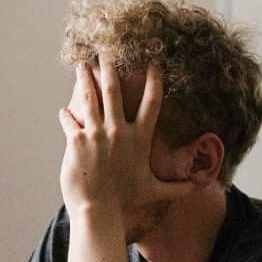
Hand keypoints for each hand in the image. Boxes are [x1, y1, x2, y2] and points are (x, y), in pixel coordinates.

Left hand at [57, 59, 191, 214]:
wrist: (99, 211)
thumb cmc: (126, 202)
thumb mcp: (153, 192)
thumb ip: (175, 188)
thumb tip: (197, 189)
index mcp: (139, 138)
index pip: (152, 103)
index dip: (154, 80)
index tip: (154, 62)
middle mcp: (118, 131)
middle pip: (114, 90)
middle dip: (111, 67)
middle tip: (107, 50)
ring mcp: (96, 134)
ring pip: (89, 97)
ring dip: (85, 79)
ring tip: (81, 65)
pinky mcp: (76, 140)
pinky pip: (69, 119)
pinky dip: (66, 114)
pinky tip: (64, 110)